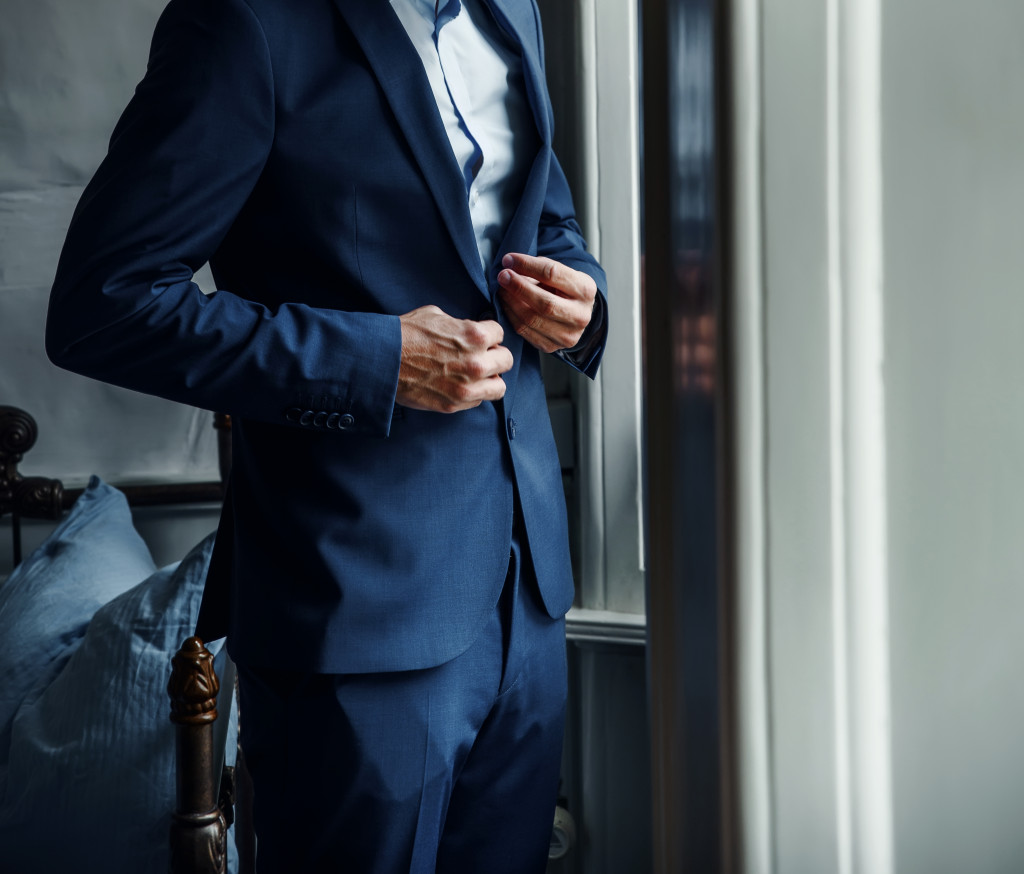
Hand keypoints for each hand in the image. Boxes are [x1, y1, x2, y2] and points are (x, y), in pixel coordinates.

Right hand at [397, 305, 512, 412]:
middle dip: (495, 356)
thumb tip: (467, 329)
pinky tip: (460, 386)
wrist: (382, 361)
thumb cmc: (405, 335)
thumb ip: (460, 324)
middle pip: (506, 361)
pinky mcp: (454, 404)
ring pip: (499, 387)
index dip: (489, 334)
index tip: (481, 338)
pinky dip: (473, 394)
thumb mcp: (436, 315)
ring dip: (490, 379)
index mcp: (475, 336)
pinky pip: (478, 401)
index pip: (500, 334)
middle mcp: (476, 363)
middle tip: (483, 357)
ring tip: (478, 376)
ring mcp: (467, 387)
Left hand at [496, 253, 596, 352]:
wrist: (575, 314)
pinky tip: (505, 304)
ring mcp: (567, 335)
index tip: (508, 259)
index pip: (552, 274)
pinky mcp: (552, 346)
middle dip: (518, 287)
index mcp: (585, 290)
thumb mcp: (561, 272)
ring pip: (531, 319)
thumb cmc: (564, 289)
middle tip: (502, 276)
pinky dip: (510, 315)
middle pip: (544, 302)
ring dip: (510, 302)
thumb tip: (511, 264)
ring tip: (501, 290)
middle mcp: (580, 315)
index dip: (527, 265)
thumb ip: (540, 267)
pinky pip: (524, 331)